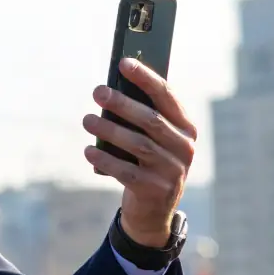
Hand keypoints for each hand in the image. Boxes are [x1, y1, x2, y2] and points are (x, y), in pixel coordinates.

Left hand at [83, 58, 196, 246]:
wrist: (154, 212)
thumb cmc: (148, 164)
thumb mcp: (153, 141)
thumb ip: (141, 119)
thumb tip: (111, 91)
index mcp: (186, 128)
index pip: (167, 96)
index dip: (145, 78)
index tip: (123, 63)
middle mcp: (184, 148)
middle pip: (151, 119)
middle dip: (122, 103)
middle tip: (98, 91)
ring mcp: (171, 171)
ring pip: (138, 144)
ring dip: (109, 130)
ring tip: (87, 120)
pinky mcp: (154, 190)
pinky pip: (126, 171)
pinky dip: (105, 159)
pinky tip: (89, 150)